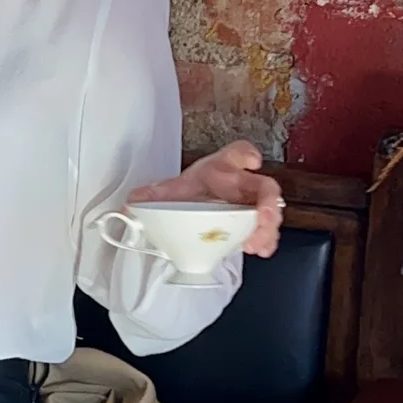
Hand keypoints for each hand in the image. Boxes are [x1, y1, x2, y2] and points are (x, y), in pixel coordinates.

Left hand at [130, 140, 284, 257]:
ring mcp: (250, 205)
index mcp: (222, 168)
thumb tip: (132, 202)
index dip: (248, 155)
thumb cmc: (190, 192)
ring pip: (270, 212)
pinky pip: (265, 231)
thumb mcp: (172, 191)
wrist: (193, 208)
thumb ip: (152, 195)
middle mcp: (242, 184)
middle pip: (264, 187)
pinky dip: (264, 241)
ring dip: (267, 229)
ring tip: (256, 243)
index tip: (253, 161)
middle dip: (268, 204)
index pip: (238, 152)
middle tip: (263, 220)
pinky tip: (259, 250)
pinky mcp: (252, 225)